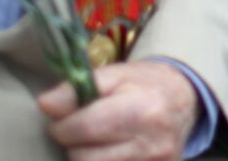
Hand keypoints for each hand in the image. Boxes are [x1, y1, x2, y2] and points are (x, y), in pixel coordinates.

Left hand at [38, 60, 200, 160]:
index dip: (62, 126)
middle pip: (84, 157)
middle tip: (80, 130)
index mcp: (142, 110)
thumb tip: (45, 104)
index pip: (84, 127)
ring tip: (96, 142)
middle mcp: (151, 143)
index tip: (62, 120)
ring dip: (85, 158)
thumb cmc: (145, 84)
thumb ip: (79, 87)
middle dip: (73, 144)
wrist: (182, 100)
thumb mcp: (115, 75)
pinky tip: (107, 153)